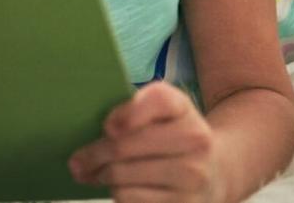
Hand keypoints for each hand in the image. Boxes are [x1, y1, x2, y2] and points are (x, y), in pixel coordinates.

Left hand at [69, 81, 221, 202]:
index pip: (156, 101)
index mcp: (183, 108)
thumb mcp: (160, 109)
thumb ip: (133, 107)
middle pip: (122, 146)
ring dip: (102, 177)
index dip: (126, 115)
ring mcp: (194, 176)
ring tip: (98, 174)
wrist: (215, 170)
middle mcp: (196, 140)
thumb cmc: (172, 134)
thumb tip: (107, 131)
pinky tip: (121, 188)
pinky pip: (130, 200)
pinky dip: (119, 194)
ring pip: (121, 177)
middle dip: (92, 155)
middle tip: (77, 162)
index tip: (108, 127)